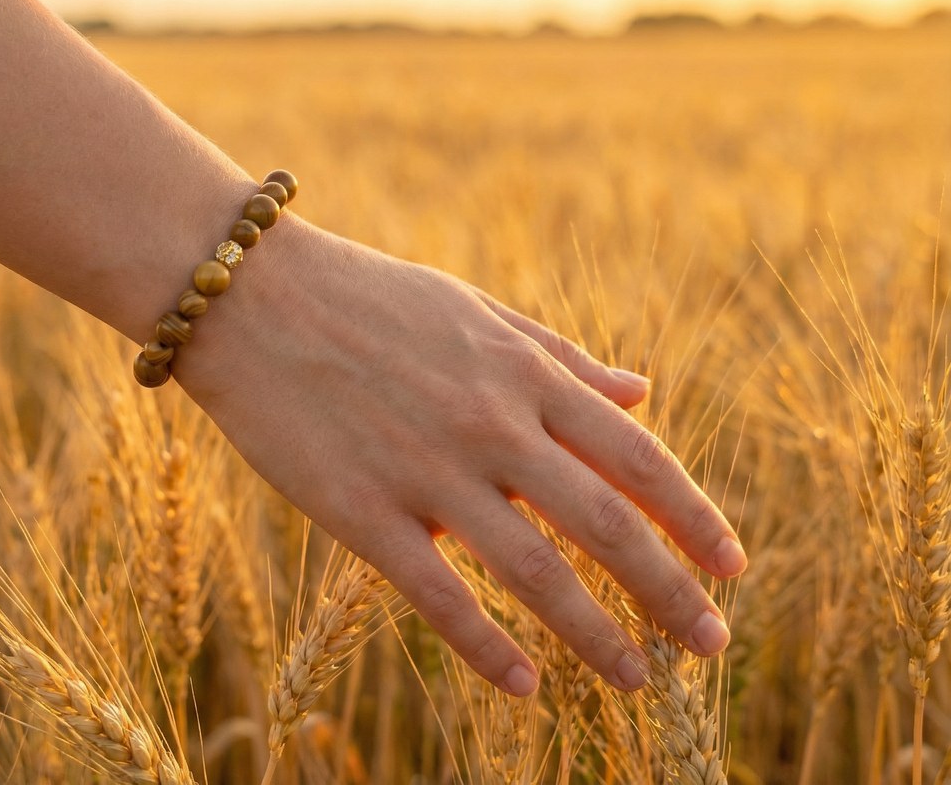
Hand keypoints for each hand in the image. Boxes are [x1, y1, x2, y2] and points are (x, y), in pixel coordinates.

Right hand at [174, 216, 745, 695]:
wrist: (250, 295)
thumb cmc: (368, 298)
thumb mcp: (476, 310)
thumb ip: (561, 357)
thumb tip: (645, 393)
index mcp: (523, 373)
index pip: (637, 458)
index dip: (694, 517)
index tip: (733, 566)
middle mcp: (491, 424)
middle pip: (605, 523)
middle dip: (670, 590)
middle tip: (712, 645)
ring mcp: (426, 470)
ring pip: (535, 570)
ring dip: (595, 634)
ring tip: (636, 679)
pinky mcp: (360, 510)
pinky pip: (437, 594)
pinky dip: (487, 646)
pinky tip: (524, 687)